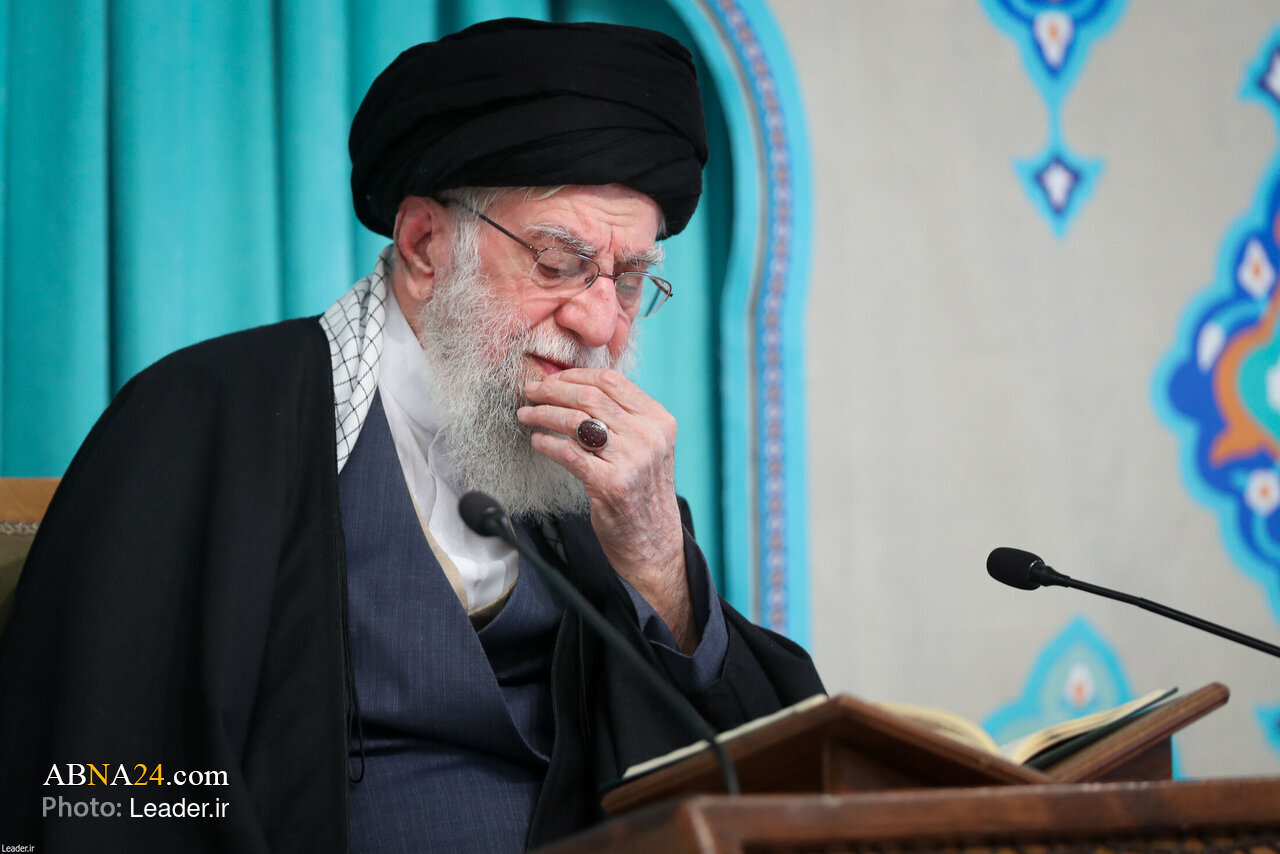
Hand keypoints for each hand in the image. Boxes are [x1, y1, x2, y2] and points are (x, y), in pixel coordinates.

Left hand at [517, 369, 697, 651]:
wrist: (654, 544)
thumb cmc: (642, 493)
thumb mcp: (646, 448)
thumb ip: (622, 418)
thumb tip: (574, 387)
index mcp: (659, 420)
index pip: (612, 380)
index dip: (575, 375)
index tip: (551, 379)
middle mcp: (649, 436)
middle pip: (590, 396)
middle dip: (552, 390)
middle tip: (530, 391)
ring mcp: (632, 460)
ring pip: (576, 421)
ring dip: (543, 415)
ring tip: (525, 415)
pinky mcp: (611, 485)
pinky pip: (569, 454)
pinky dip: (547, 444)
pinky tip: (537, 441)